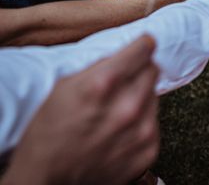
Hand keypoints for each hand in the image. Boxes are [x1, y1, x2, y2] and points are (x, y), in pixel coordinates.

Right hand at [2, 36, 159, 184]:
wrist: (47, 179)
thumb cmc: (50, 131)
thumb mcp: (66, 85)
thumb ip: (101, 65)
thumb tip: (127, 52)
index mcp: (104, 84)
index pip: (144, 48)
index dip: (142, 45)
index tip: (143, 45)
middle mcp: (127, 106)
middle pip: (153, 70)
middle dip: (140, 71)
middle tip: (124, 81)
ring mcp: (141, 130)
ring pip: (155, 95)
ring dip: (141, 97)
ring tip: (116, 110)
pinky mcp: (149, 149)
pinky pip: (155, 122)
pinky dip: (142, 122)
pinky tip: (121, 130)